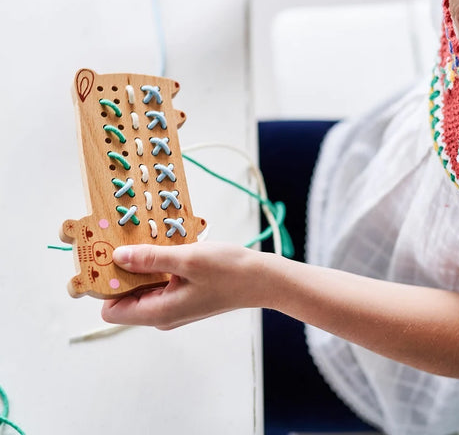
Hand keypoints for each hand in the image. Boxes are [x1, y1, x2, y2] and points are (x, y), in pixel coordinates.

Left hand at [101, 242, 264, 329]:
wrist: (261, 279)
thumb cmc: (228, 271)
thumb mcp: (187, 259)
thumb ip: (150, 259)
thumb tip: (118, 257)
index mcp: (159, 312)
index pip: (111, 309)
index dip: (105, 285)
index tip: (104, 257)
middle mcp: (161, 314)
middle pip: (124, 296)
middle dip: (121, 269)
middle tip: (123, 240)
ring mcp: (172, 305)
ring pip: (142, 286)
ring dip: (140, 263)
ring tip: (145, 238)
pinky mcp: (181, 294)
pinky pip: (158, 281)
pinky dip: (156, 263)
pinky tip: (164, 245)